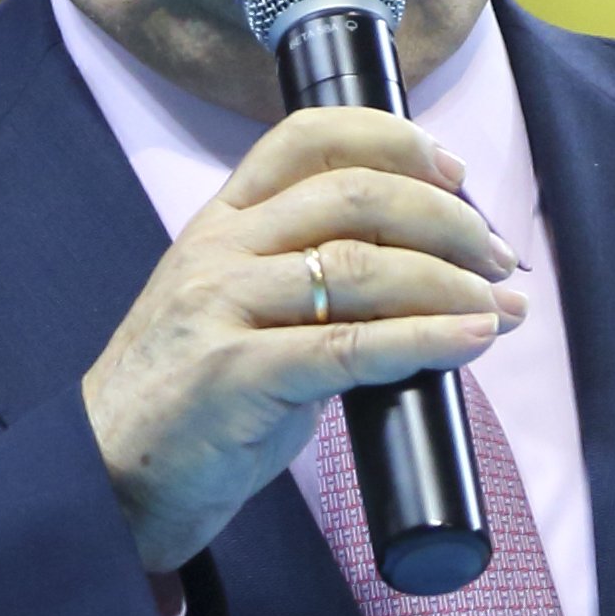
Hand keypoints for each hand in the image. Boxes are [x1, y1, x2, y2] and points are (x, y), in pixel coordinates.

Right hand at [82, 107, 525, 575]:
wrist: (113, 477)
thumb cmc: (189, 400)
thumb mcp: (236, 311)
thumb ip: (307, 278)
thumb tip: (421, 272)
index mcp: (221, 222)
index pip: (310, 138)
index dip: (395, 140)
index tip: (455, 173)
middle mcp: (219, 252)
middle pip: (356, 196)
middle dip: (449, 221)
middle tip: (497, 259)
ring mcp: (222, 310)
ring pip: (364, 268)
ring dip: (453, 284)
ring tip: (501, 308)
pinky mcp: (236, 377)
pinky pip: (351, 347)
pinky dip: (427, 339)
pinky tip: (471, 341)